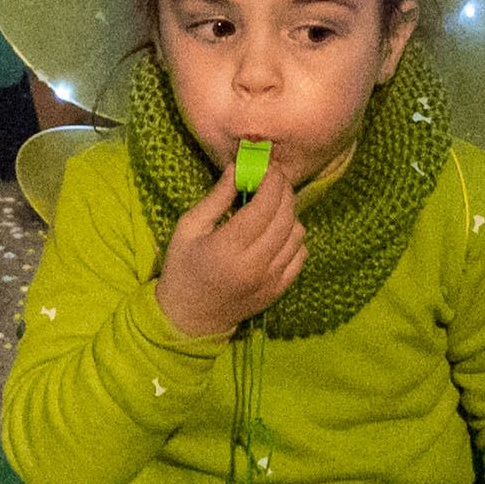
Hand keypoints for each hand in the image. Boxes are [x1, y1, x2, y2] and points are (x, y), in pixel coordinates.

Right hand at [154, 163, 304, 337]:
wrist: (191, 317)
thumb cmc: (183, 268)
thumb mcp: (189, 227)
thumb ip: (217, 198)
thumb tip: (239, 168)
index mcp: (228, 248)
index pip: (265, 206)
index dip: (272, 181)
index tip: (269, 166)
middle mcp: (255, 265)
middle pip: (285, 216)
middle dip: (283, 190)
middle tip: (273, 179)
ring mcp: (271, 280)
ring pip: (298, 233)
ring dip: (289, 213)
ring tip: (272, 206)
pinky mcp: (280, 290)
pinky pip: (301, 254)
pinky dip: (294, 237)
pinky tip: (277, 232)